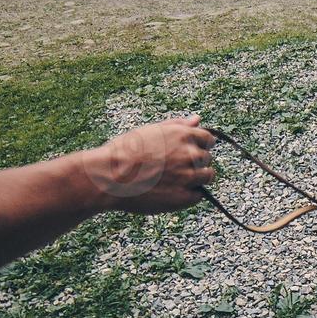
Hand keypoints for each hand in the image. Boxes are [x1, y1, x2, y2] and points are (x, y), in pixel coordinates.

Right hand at [82, 116, 215, 213]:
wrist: (108, 176)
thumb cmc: (125, 151)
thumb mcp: (150, 131)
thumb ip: (177, 125)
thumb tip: (197, 120)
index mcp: (182, 135)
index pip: (208, 139)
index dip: (199, 145)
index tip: (188, 151)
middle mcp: (189, 154)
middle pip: (207, 158)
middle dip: (195, 162)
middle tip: (173, 167)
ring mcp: (188, 176)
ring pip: (207, 177)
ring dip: (196, 178)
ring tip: (174, 180)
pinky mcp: (183, 197)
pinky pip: (197, 195)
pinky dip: (189, 194)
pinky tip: (171, 191)